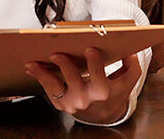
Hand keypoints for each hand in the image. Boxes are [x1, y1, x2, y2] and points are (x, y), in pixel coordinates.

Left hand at [24, 49, 141, 123]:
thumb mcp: (127, 81)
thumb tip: (130, 52)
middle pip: (74, 80)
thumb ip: (132, 67)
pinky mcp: (60, 103)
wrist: (104, 114)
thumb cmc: (114, 92)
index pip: (98, 76)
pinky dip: (39, 78)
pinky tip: (32, 67)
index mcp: (103, 92)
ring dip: (43, 74)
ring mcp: (71, 102)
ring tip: (33, 63)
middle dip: (65, 66)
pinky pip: (48, 90)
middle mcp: (86, 99)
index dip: (94, 63)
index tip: (89, 49)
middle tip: (56, 53)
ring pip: (55, 87)